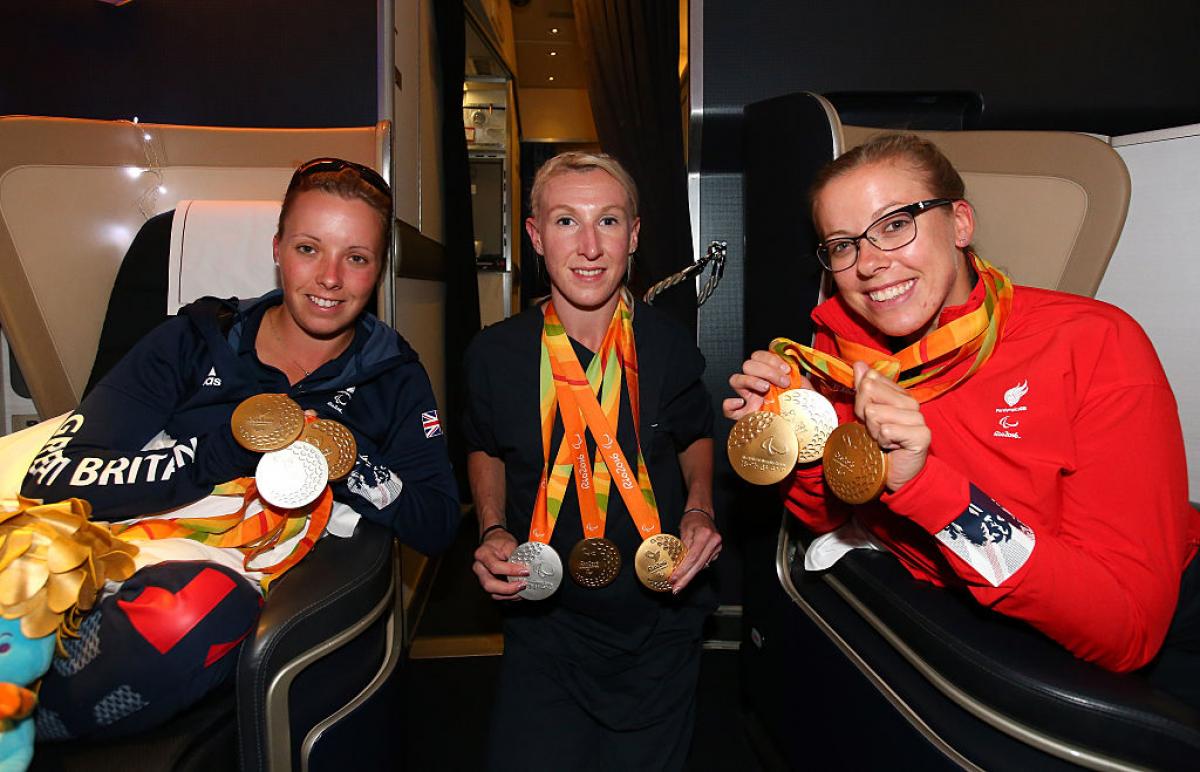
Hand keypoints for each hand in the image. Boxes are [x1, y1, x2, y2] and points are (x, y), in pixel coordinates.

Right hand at [471, 529, 526, 600]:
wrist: (494, 542)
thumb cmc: (500, 542)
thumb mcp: (509, 544)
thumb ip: (515, 556)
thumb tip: (527, 568)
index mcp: (482, 555)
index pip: (495, 567)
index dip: (511, 571)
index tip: (524, 571)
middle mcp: (479, 568)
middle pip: (489, 584)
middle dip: (508, 588)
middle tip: (523, 584)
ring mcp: (482, 578)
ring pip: (493, 592)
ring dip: (509, 594)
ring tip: (523, 589)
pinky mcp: (489, 584)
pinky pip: (497, 594)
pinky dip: (508, 596)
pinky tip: (519, 592)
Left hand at [669, 510, 721, 592]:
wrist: (703, 512)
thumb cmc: (692, 519)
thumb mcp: (684, 530)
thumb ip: (682, 546)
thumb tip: (676, 563)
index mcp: (705, 535)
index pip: (692, 557)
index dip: (682, 570)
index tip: (674, 579)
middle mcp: (713, 542)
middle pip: (698, 565)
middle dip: (686, 579)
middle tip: (676, 589)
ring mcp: (717, 547)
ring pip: (702, 566)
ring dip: (690, 576)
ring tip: (679, 584)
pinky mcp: (717, 551)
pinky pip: (705, 563)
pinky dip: (695, 569)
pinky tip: (687, 575)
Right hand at [723, 351, 812, 420]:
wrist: (805, 432)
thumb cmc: (804, 410)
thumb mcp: (803, 388)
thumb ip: (796, 377)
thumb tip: (791, 369)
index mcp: (768, 377)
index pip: (758, 357)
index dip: (771, 359)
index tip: (786, 370)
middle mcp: (756, 386)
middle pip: (748, 365)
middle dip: (767, 370)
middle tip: (783, 382)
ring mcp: (748, 401)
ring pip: (735, 379)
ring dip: (751, 380)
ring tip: (766, 388)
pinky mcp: (743, 418)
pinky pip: (727, 410)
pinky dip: (730, 404)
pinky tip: (741, 403)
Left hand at [852, 362, 929, 490]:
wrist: (897, 474)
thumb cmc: (881, 445)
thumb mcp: (866, 415)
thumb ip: (864, 389)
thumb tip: (859, 364)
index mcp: (898, 394)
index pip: (870, 381)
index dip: (861, 401)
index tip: (867, 417)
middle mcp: (911, 402)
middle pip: (869, 393)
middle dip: (865, 416)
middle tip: (875, 431)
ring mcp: (918, 418)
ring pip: (876, 413)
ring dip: (873, 432)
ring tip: (883, 441)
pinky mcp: (921, 434)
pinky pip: (887, 430)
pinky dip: (882, 442)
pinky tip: (891, 447)